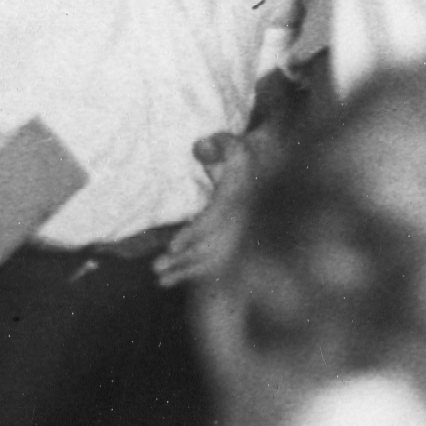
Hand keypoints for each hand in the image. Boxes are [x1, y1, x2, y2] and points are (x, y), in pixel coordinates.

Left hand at [155, 132, 257, 287]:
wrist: (269, 168)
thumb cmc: (246, 155)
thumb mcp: (237, 145)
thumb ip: (220, 143)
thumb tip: (199, 147)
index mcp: (234, 200)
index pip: (213, 221)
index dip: (193, 234)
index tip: (172, 246)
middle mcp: (237, 221)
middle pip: (210, 246)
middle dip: (184, 259)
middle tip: (156, 267)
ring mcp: (235, 233)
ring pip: (211, 258)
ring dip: (185, 270)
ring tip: (159, 279)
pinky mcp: (229, 241)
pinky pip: (212, 262)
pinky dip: (192, 273)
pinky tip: (169, 282)